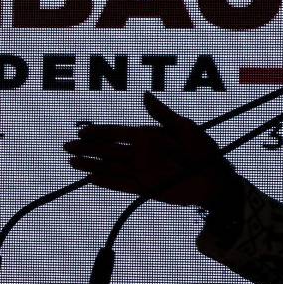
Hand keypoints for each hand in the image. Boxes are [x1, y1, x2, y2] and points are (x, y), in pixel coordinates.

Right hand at [63, 91, 238, 206]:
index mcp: (148, 136)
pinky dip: (107, 182)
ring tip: (73, 162)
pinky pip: (122, 185)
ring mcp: (142, 171)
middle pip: (108, 150)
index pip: (117, 133)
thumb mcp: (184, 128)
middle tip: (67, 146)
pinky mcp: (146, 188)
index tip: (82, 131)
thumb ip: (162, 115)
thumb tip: (145, 95)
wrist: (215, 178)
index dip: (99, 132)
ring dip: (92, 165)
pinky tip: (91, 179)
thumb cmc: (202, 149)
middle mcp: (141, 153)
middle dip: (88, 148)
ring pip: (110, 167)